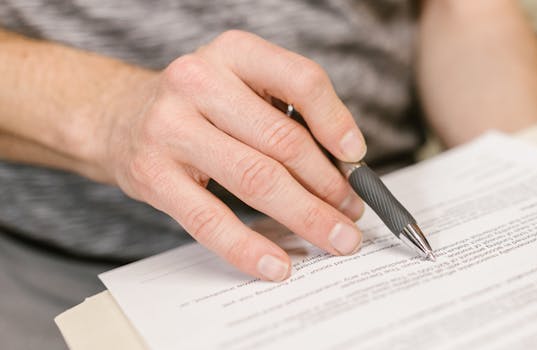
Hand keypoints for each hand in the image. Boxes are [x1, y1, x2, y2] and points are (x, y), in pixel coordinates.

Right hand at [91, 30, 366, 280]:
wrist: (120, 116)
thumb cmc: (200, 105)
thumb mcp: (243, 86)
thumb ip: (289, 114)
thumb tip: (345, 168)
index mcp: (234, 52)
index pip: (301, 81)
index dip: (336, 122)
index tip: (357, 157)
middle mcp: (198, 81)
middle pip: (283, 141)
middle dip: (328, 184)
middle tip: (352, 212)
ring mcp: (170, 128)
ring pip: (255, 180)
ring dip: (305, 215)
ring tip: (335, 237)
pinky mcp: (153, 175)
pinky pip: (210, 220)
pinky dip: (249, 247)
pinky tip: (278, 264)